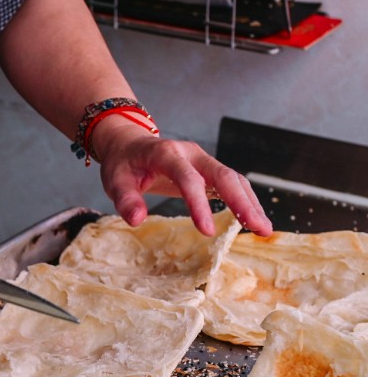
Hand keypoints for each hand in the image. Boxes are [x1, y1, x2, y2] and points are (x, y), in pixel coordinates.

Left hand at [94, 121, 271, 237]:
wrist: (129, 145)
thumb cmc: (123, 164)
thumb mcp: (114, 181)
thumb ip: (125, 200)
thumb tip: (136, 220)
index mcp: (167, 154)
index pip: (188, 179)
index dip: (199, 204)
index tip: (207, 232)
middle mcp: (191, 154)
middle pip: (224, 175)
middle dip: (242, 202)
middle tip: (258, 228)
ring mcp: (203, 160)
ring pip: (233, 179)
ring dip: (250, 203)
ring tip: (263, 229)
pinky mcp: (208, 170)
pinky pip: (231, 183)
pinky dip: (244, 200)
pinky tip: (252, 219)